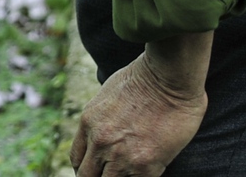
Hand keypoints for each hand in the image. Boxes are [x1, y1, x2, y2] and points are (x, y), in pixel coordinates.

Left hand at [69, 33, 210, 175]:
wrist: (168, 78)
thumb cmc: (146, 79)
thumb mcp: (108, 95)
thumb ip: (103, 118)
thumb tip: (107, 130)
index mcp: (88, 123)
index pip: (77, 159)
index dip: (86, 168)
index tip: (96, 170)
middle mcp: (99, 142)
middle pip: (87, 176)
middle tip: (110, 174)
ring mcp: (120, 156)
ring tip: (130, 172)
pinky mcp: (144, 166)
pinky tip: (145, 173)